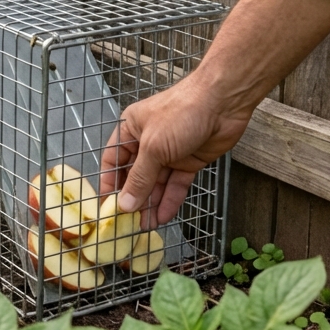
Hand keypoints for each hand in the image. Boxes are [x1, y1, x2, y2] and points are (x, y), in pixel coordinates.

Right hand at [98, 76, 252, 226]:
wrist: (223, 104)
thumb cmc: (180, 113)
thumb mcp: (153, 147)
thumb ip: (139, 178)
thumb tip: (124, 204)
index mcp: (130, 129)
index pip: (113, 160)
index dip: (109, 182)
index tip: (107, 206)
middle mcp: (147, 141)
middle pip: (135, 175)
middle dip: (133, 198)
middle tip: (128, 223)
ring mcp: (169, 152)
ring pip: (156, 183)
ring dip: (151, 203)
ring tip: (145, 226)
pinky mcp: (189, 161)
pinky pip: (176, 184)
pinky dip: (170, 200)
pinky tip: (164, 216)